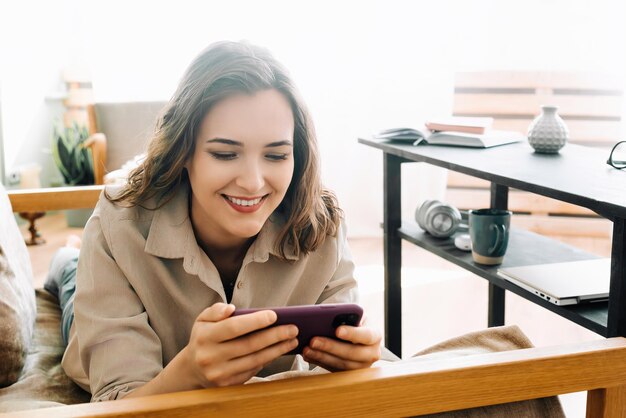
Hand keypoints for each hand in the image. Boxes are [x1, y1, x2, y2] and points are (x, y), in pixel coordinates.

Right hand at [184, 303, 298, 387]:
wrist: (193, 369)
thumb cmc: (203, 338)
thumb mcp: (203, 319)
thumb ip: (216, 310)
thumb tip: (231, 309)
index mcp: (205, 337)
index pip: (233, 328)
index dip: (255, 321)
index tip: (274, 315)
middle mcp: (211, 357)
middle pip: (249, 345)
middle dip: (274, 336)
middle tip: (293, 328)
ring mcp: (220, 374)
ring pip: (255, 360)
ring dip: (277, 349)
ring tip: (292, 339)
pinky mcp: (229, 385)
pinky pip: (253, 370)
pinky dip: (269, 359)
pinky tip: (279, 350)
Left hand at [302, 321, 381, 370]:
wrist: (357, 335)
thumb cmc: (354, 322)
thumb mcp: (355, 315)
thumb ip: (347, 316)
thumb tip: (329, 318)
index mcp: (375, 335)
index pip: (366, 335)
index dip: (352, 333)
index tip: (337, 330)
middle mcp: (372, 353)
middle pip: (352, 353)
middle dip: (331, 347)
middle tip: (313, 340)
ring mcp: (361, 366)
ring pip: (341, 364)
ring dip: (322, 356)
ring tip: (306, 349)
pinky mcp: (349, 374)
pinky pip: (333, 370)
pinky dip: (319, 362)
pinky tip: (308, 355)